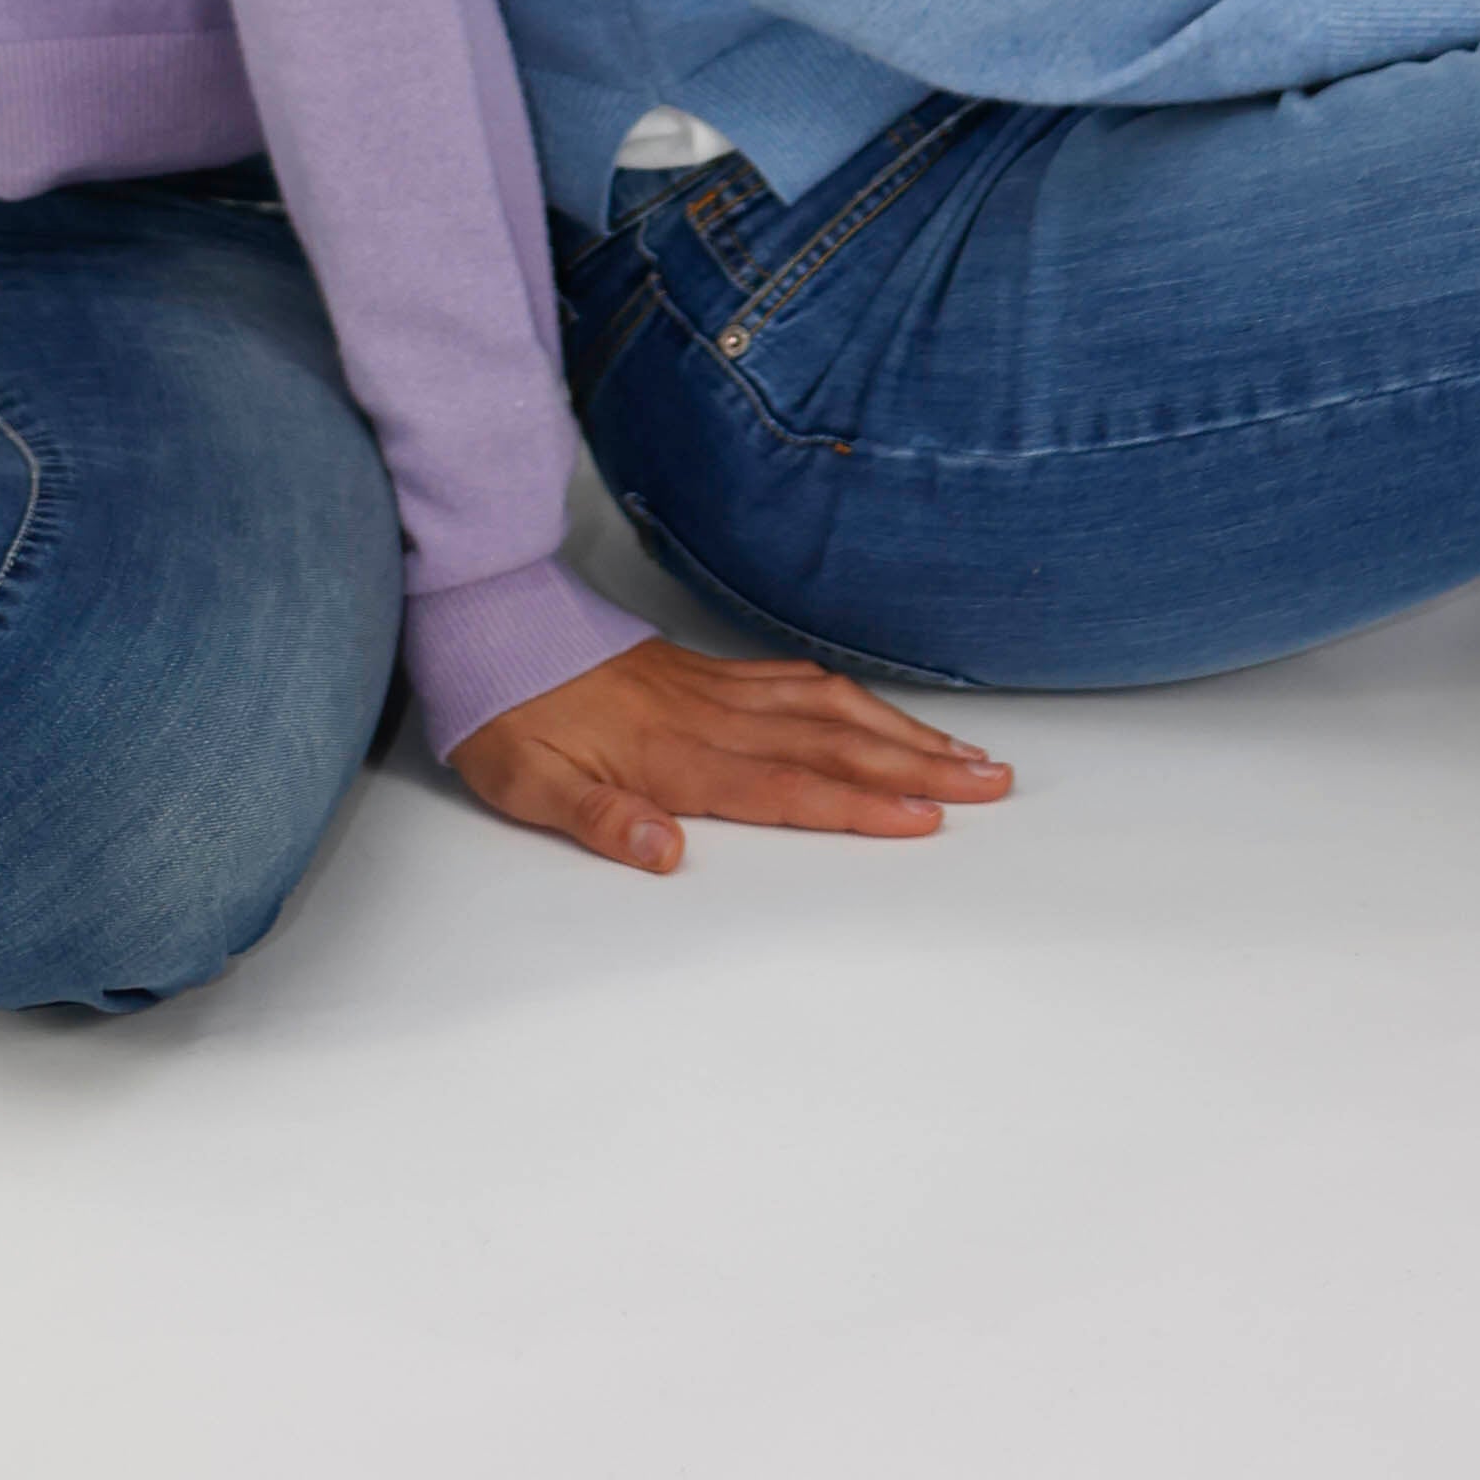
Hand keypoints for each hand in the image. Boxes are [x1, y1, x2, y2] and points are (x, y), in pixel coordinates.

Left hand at [454, 631, 1011, 872]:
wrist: (487, 627)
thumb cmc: (507, 716)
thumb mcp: (527, 785)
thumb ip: (598, 819)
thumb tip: (663, 852)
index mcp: (677, 756)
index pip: (788, 787)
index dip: (859, 805)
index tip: (928, 817)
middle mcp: (711, 718)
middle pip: (832, 744)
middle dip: (917, 765)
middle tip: (992, 782)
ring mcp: (715, 688)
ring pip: (827, 707)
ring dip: (899, 732)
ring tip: (966, 752)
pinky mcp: (707, 669)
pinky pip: (795, 678)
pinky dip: (849, 695)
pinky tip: (875, 709)